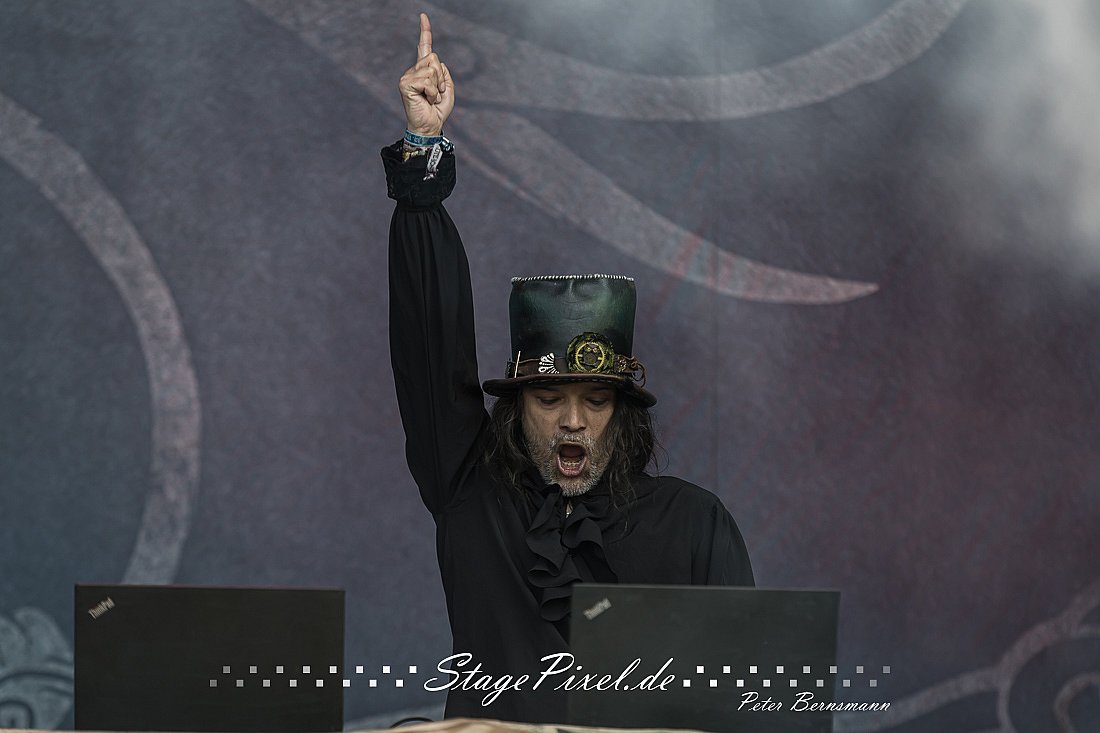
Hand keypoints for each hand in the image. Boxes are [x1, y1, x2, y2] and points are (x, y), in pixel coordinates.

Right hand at [398, 13, 453, 136]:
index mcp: (424, 70)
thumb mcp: (447, 89)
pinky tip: (427, 100)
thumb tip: (435, 62)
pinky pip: (427, 79)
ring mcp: (407, 76)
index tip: (423, 16)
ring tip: (431, 98)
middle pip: (433, 58)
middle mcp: (413, 71)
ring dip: (437, 86)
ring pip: (431, 69)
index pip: (424, 47)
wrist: (430, 127)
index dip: (425, 31)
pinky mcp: (405, 83)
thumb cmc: (437, 111)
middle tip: (437, 93)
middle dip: (441, 77)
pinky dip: (432, 91)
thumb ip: (444, 73)